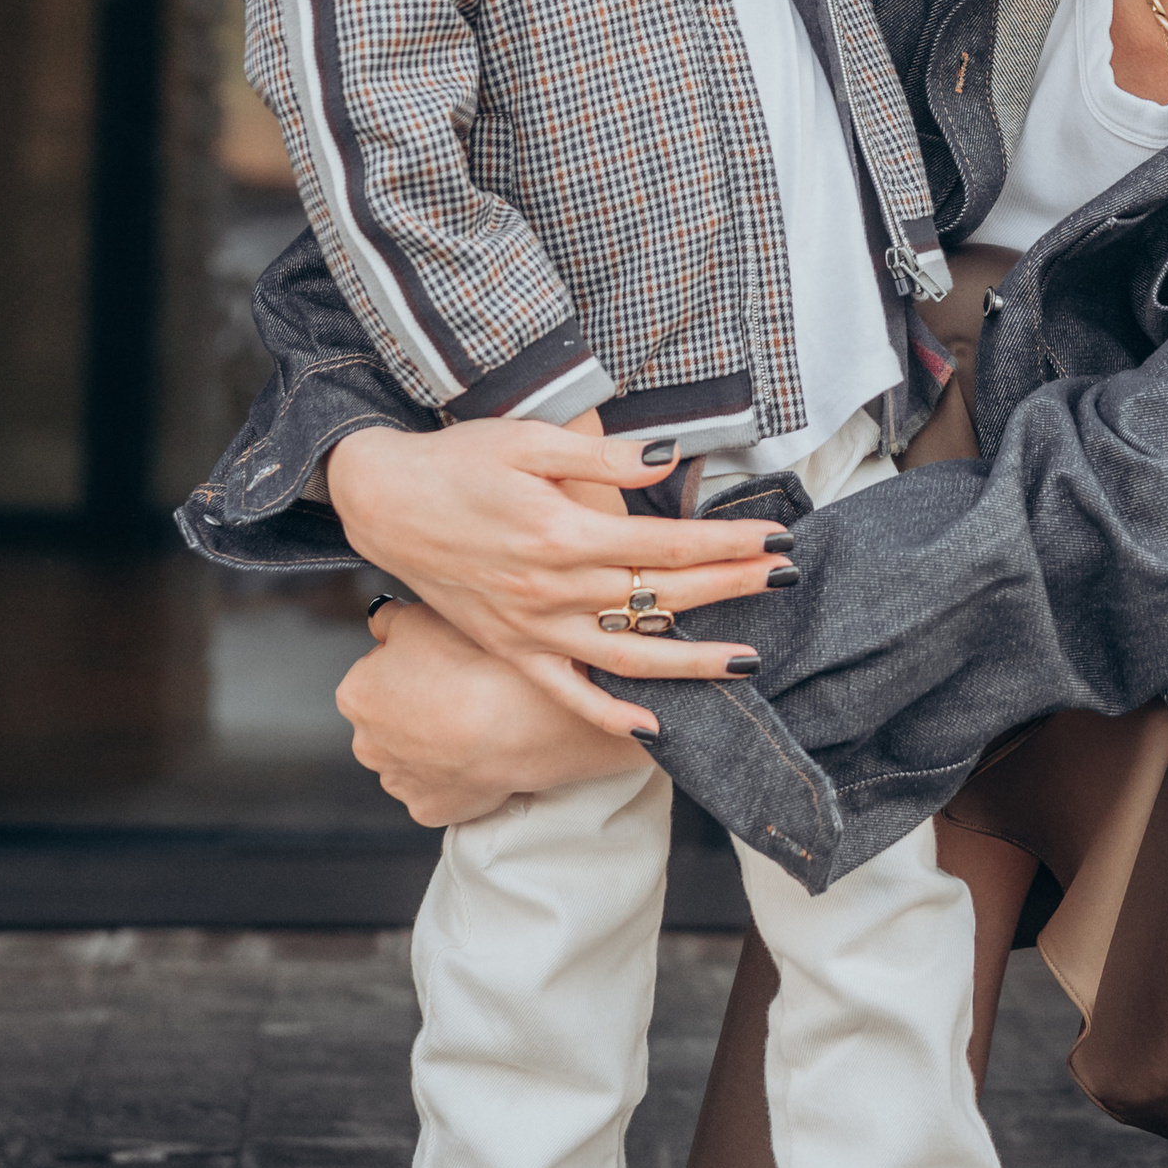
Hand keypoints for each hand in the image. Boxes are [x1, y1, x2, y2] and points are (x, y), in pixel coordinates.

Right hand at [323, 418, 791, 685]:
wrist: (383, 501)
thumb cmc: (457, 462)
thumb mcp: (529, 439)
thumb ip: (602, 457)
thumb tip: (669, 459)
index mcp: (562, 534)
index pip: (666, 544)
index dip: (727, 543)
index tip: (774, 540)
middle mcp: (551, 589)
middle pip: (659, 596)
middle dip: (729, 588)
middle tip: (784, 579)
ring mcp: (532, 627)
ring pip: (627, 656)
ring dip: (692, 663)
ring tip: (749, 663)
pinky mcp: (511, 648)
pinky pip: (566, 692)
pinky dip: (609, 715)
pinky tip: (653, 727)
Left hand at [339, 601, 645, 827]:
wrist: (517, 721)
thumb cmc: (472, 665)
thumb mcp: (422, 616)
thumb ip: (390, 619)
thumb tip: (381, 621)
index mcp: (356, 694)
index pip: (376, 672)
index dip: (412, 662)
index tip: (442, 660)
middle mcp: (366, 743)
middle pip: (390, 719)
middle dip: (417, 707)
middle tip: (460, 689)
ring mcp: (398, 782)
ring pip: (413, 757)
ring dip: (434, 743)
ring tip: (475, 722)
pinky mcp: (429, 809)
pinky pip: (440, 788)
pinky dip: (456, 775)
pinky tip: (479, 754)